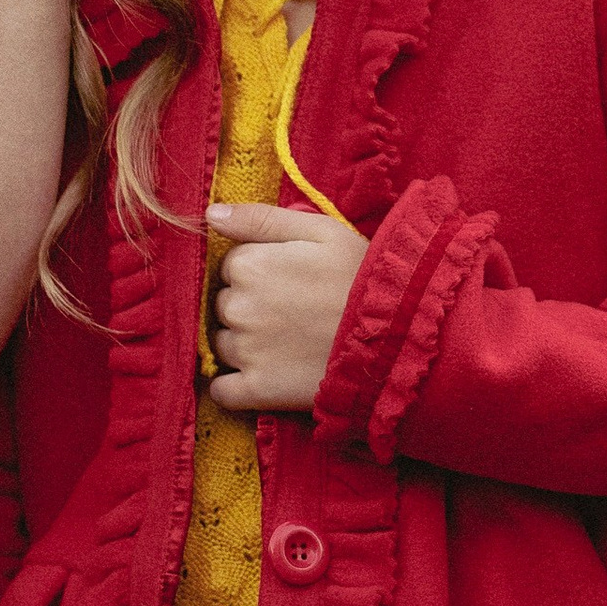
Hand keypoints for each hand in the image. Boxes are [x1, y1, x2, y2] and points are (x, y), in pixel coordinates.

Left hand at [207, 206, 367, 409]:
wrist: (395, 335)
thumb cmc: (360, 277)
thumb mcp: (321, 231)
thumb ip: (260, 218)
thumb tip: (211, 214)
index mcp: (249, 265)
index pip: (231, 265)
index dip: (258, 271)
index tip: (288, 279)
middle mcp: (238, 308)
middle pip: (224, 305)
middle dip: (249, 306)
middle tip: (291, 311)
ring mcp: (244, 352)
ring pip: (222, 344)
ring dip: (242, 344)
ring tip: (286, 342)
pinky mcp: (256, 390)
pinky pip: (221, 391)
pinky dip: (231, 386)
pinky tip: (260, 376)